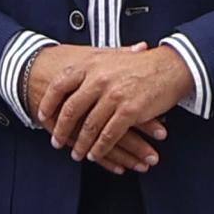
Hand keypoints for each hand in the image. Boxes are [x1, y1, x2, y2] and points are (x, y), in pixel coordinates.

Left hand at [24, 43, 187, 170]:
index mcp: (91, 65)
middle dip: (61, 130)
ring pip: (89, 126)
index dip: (49, 102)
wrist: (171, 67)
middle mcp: (99, 79)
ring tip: (77, 154)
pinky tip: (95, 155)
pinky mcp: (129, 111)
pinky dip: (100, 148)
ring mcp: (113, 96)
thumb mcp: (111, 58)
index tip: (42, 115)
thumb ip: (90, 67)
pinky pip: (108, 135)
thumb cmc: (142, 63)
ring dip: (81, 144)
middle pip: (71, 109)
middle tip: (56, 141)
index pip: (60, 85)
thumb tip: (68, 76)